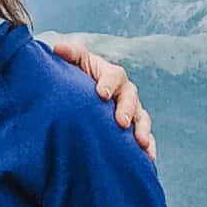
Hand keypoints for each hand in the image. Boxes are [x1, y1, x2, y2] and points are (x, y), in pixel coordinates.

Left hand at [49, 40, 155, 160]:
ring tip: (140, 143)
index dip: (109, 84)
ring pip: (141, 118)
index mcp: (111, 75)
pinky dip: (148, 147)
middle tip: (121, 122)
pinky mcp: (135, 130)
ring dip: (142, 130)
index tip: (101, 94)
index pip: (113, 75)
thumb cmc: (79, 80)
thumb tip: (59, 48)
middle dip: (127, 110)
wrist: (82, 101)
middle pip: (130, 98)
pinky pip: (145, 138)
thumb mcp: (75, 65)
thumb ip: (71, 55)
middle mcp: (125, 92)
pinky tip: (148, 158)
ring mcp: (132, 111)